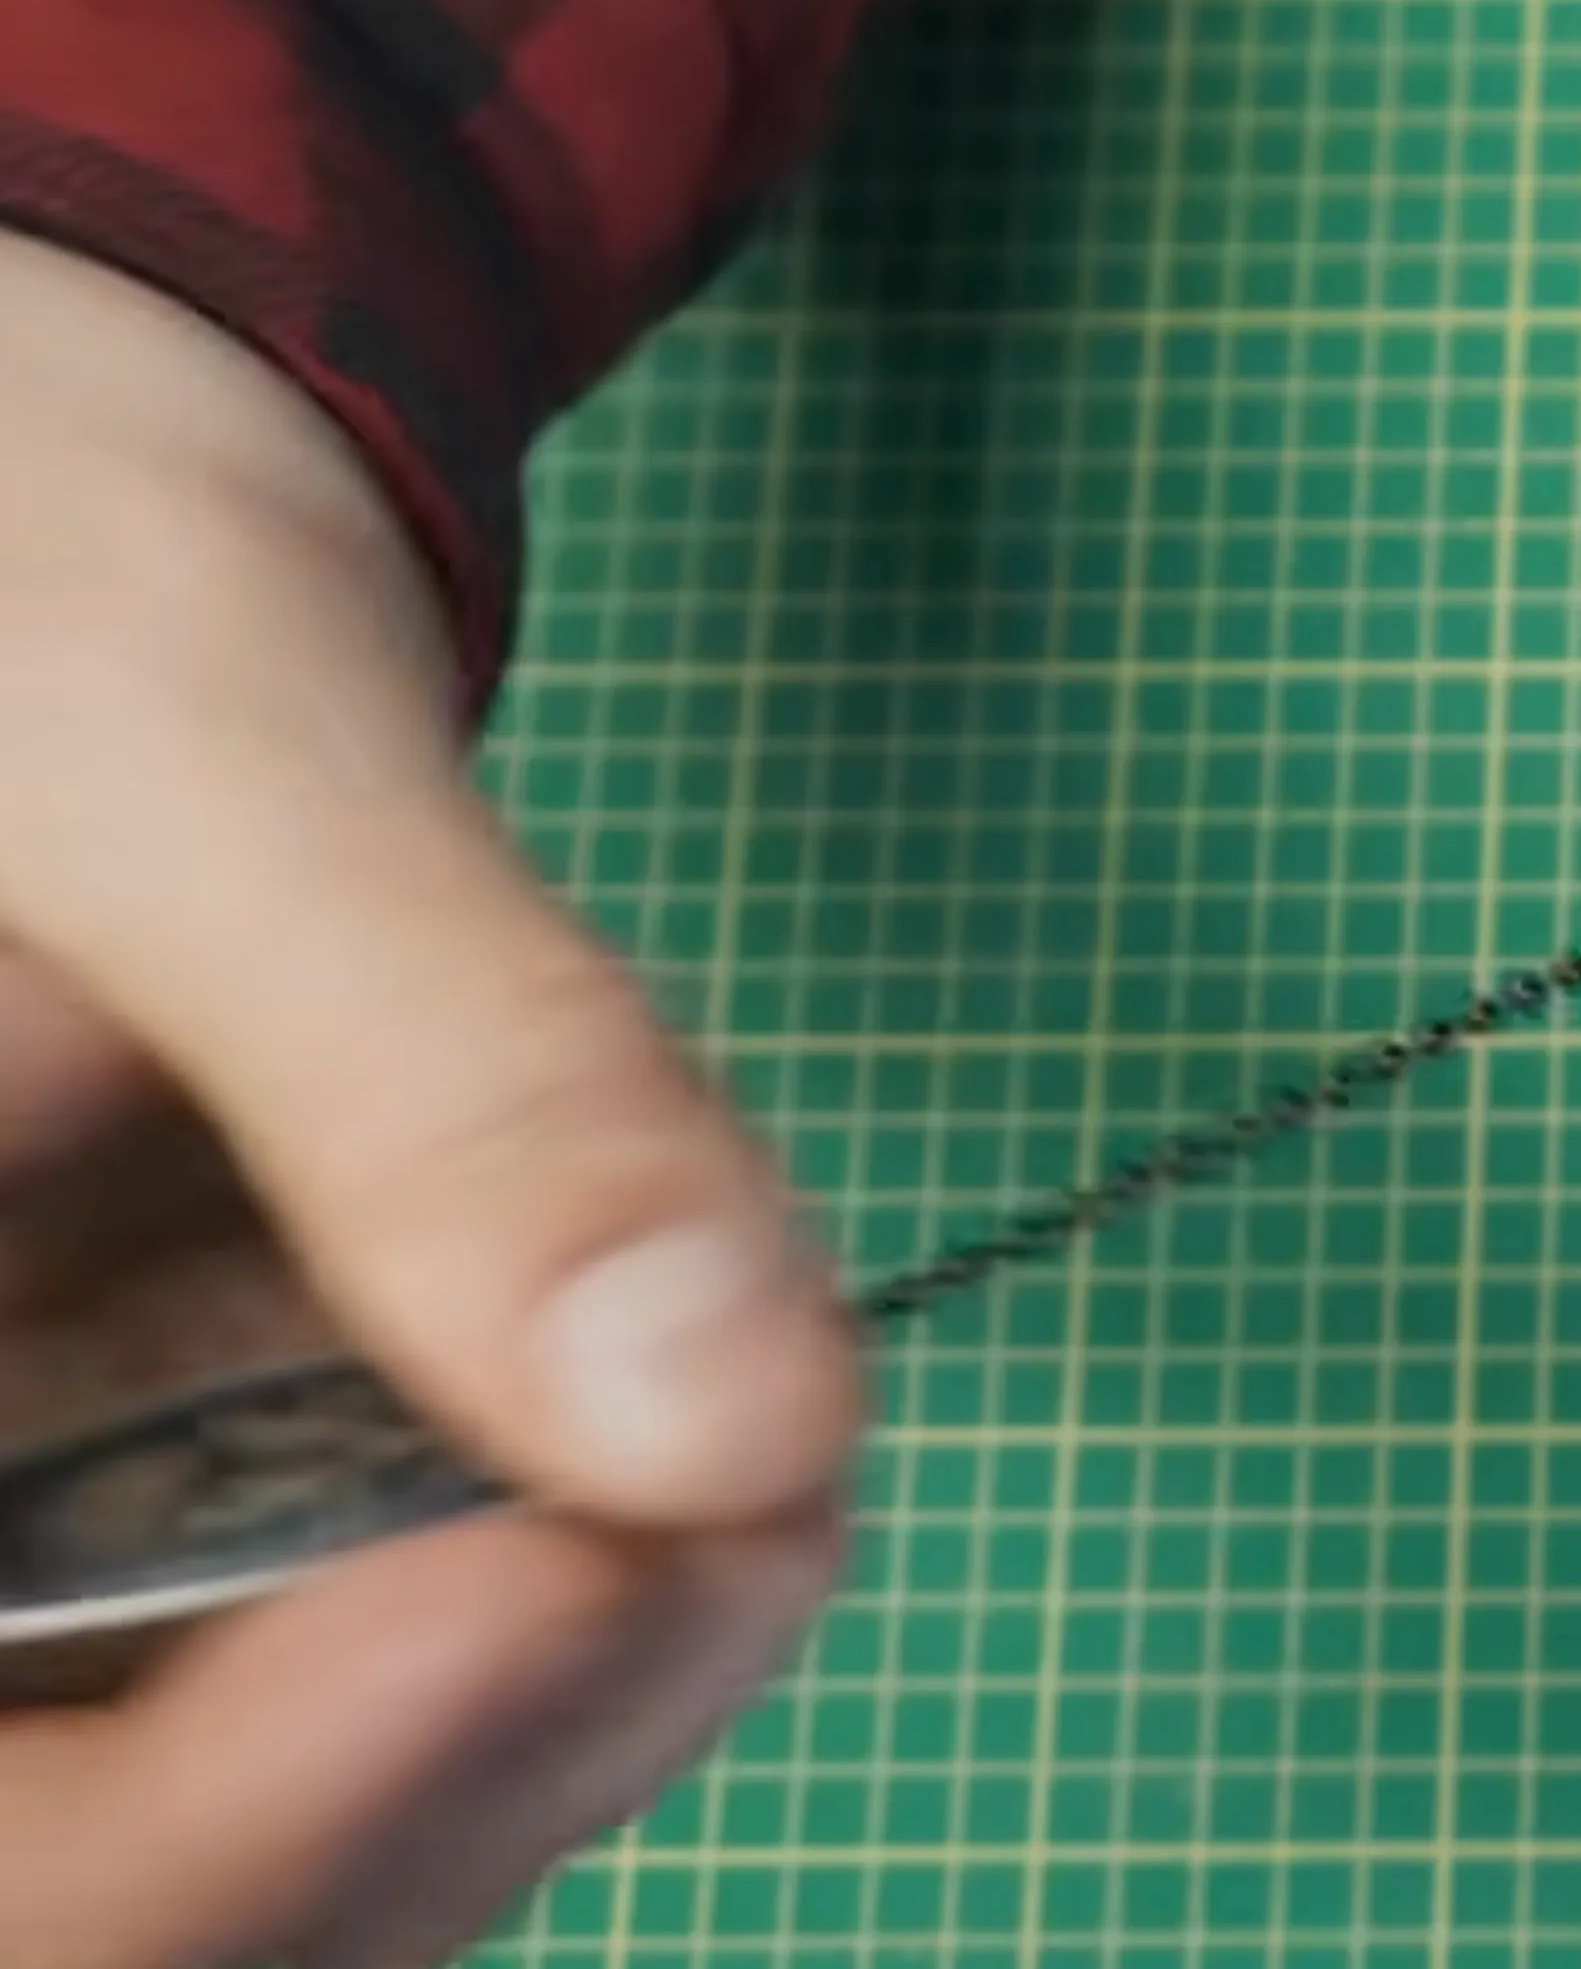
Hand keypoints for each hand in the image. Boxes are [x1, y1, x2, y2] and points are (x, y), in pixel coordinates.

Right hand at [0, 233, 864, 1966]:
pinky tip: (685, 1424)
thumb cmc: (24, 528)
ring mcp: (5, 1540)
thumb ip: (445, 1071)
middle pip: (123, 1880)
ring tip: (760, 1448)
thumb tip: (744, 1416)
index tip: (630, 1571)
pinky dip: (551, 1592)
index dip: (270, 1809)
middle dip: (483, 1749)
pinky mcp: (117, 1512)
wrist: (24, 477)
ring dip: (555, 1689)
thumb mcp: (197, 738)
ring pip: (258, 1820)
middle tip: (779, 1505)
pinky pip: (327, 1675)